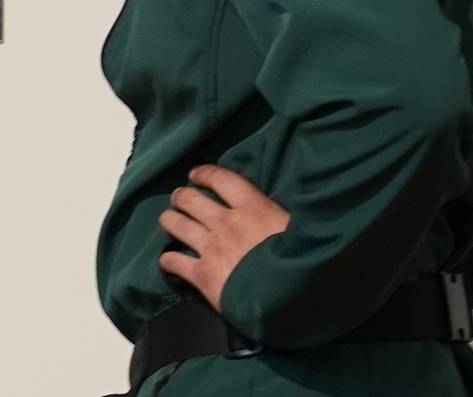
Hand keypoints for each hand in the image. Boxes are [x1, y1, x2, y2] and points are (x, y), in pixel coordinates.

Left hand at [157, 164, 289, 310]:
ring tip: (168, 220)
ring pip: (176, 224)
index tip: (195, 174)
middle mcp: (225, 222)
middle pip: (191, 199)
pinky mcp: (202, 275)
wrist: (292, 299)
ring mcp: (211, 248)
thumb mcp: (297, 228)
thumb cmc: (305, 262)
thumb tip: (275, 211)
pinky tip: (168, 260)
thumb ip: (277, 216)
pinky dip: (167, 259)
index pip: (221, 179)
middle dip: (181, 196)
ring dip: (169, 219)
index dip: (204, 173)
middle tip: (180, 199)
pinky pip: (174, 262)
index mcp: (252, 207)